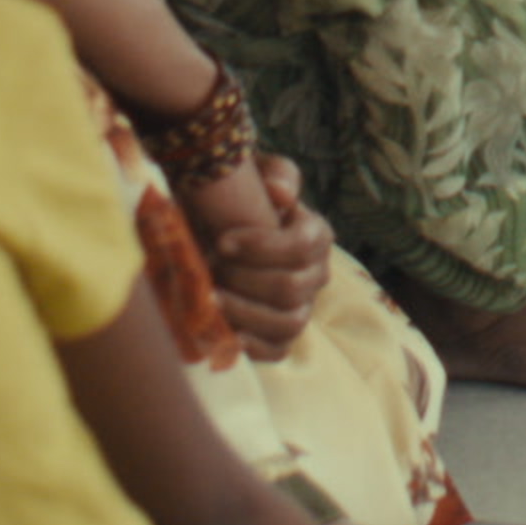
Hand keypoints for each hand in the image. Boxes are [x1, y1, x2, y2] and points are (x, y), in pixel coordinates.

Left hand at [199, 155, 333, 360]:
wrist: (212, 230)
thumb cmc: (236, 201)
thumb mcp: (255, 174)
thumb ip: (276, 174)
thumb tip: (280, 194)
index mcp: (316, 235)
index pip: (305, 245)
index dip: (263, 247)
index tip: (222, 242)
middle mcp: (315, 274)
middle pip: (292, 288)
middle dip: (246, 280)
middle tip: (210, 269)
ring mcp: (300, 308)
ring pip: (289, 322)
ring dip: (245, 312)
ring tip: (209, 299)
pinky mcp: (279, 337)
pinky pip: (277, 350)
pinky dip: (252, 346)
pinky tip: (223, 333)